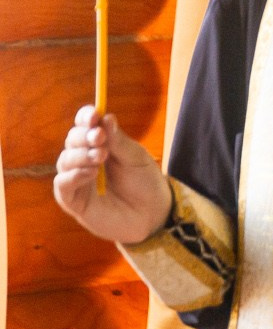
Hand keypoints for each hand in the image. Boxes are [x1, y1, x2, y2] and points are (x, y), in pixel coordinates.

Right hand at [53, 105, 171, 245]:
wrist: (154, 214)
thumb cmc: (145, 184)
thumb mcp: (136, 158)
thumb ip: (119, 141)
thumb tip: (106, 117)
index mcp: (99, 145)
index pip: (84, 125)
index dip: (85, 118)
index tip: (94, 114)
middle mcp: (84, 159)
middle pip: (72, 140)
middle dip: (84, 136)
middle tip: (99, 137)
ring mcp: (77, 180)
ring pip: (65, 160)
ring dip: (81, 155)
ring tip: (101, 156)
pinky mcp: (74, 201)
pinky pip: (62, 185)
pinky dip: (73, 175)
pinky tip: (90, 172)